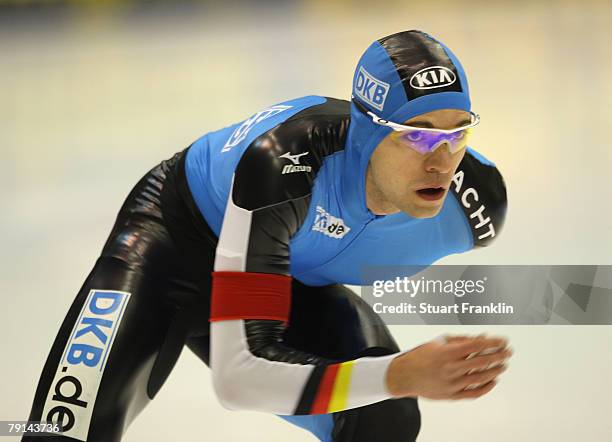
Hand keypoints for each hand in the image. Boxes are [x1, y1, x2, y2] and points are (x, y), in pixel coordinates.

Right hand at [385, 334, 511, 399]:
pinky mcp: (451, 395)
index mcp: (447, 352)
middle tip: (508, 352)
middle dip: (498, 355)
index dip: (493, 342)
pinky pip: (473, 393)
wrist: (404, 376)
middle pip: (482, 361)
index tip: (503, 340)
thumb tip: (482, 338)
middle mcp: (451, 368)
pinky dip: (486, 387)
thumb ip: (461, 340)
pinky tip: (493, 381)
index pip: (477, 345)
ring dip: (495, 370)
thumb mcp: (438, 342)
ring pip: (480, 377)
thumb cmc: (420, 356)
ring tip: (503, 365)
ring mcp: (452, 383)